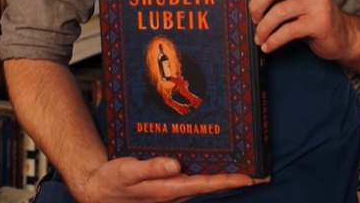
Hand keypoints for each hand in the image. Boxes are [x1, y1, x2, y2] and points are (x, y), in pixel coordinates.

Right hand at [75, 156, 257, 202]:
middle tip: (261, 175)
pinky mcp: (167, 190)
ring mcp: (172, 194)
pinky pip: (194, 185)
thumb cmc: (112, 182)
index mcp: (168, 190)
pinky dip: (209, 179)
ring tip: (247, 172)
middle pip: (211, 188)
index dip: (228, 181)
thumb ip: (151, 168)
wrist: (97, 192)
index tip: (250, 177)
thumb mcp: (127, 172)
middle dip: (235, 182)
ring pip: (204, 187)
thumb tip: (175, 165)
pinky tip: (216, 170)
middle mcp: (174, 194)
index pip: (205, 185)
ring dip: (225, 180)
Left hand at [248, 0, 357, 59]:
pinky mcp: (319, 22)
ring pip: (277, 12)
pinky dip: (273, 41)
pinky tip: (268, 46)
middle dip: (255, 6)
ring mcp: (317, 2)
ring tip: (260, 36)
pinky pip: (287, 31)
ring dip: (263, 28)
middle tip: (254, 18)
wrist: (341, 35)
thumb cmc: (311, 12)